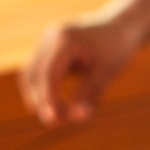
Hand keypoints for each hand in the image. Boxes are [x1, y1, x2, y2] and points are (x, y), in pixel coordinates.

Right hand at [19, 16, 138, 124]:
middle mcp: (50, 38)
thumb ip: (91, 94)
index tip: (55, 119)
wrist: (119, 27)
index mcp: (65, 40)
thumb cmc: (116, 49)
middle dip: (41, 100)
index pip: (48, 74)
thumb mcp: (107, 72)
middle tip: (55, 122)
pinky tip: (55, 105)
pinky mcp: (47, 49)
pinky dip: (42, 90)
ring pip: (29, 75)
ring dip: (38, 97)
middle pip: (32, 75)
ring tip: (57, 116)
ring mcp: (46, 42)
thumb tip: (77, 118)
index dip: (49, 99)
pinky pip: (36, 73)